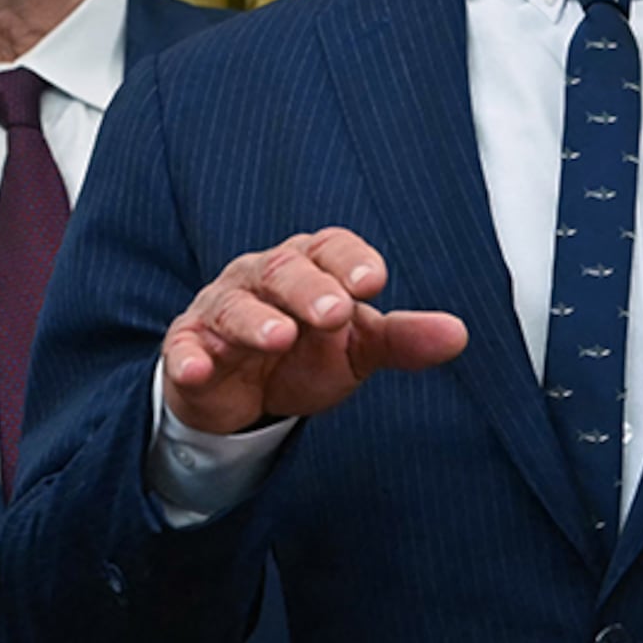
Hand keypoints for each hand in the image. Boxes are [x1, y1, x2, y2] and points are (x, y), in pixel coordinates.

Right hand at [162, 230, 470, 436]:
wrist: (246, 394)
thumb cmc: (306, 353)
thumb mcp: (357, 348)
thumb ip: (402, 340)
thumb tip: (459, 335)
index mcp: (310, 266)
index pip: (329, 248)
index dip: (350, 261)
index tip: (373, 283)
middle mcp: (262, 278)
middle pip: (282, 272)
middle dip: (309, 290)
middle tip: (335, 313)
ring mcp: (220, 310)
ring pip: (233, 306)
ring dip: (255, 321)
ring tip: (279, 338)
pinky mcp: (188, 347)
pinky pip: (183, 347)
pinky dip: (188, 357)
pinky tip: (197, 369)